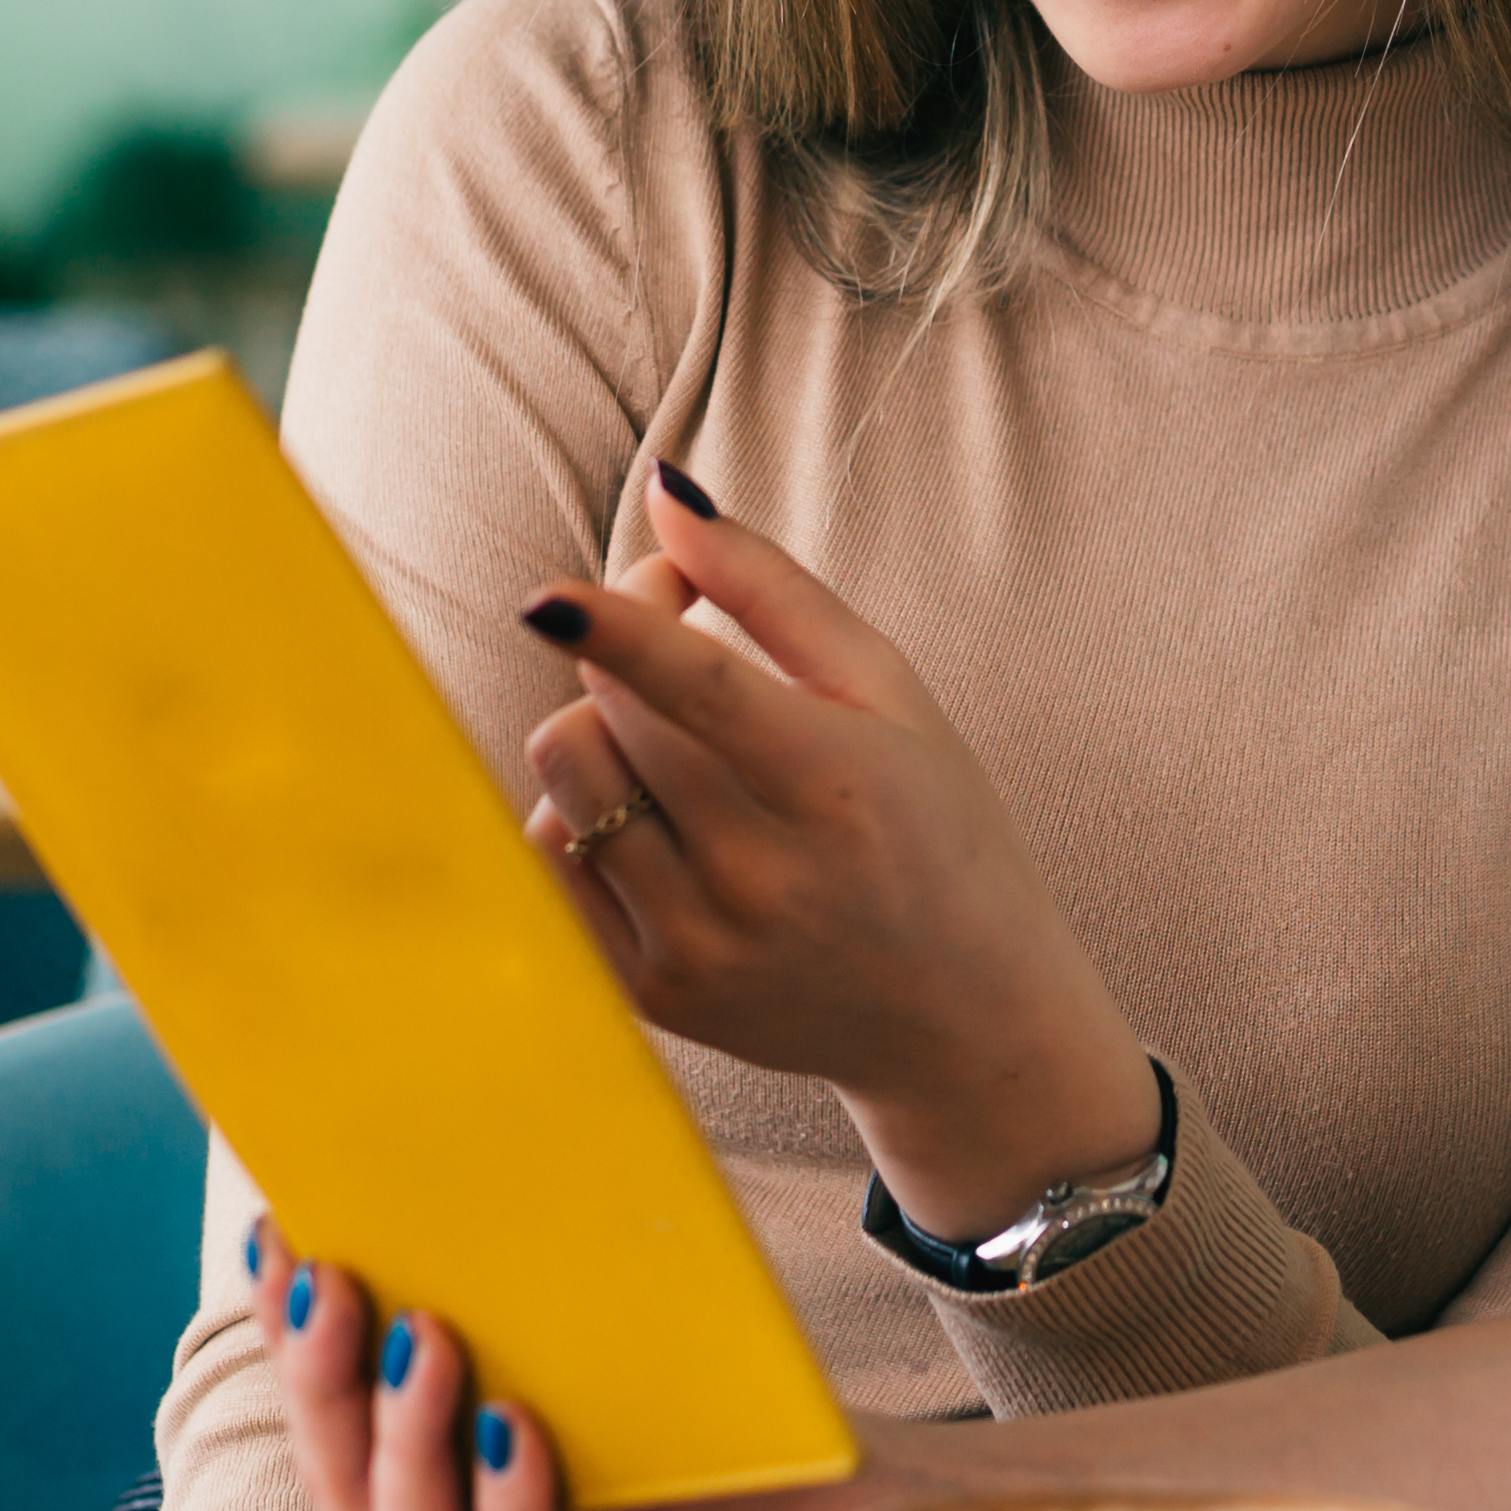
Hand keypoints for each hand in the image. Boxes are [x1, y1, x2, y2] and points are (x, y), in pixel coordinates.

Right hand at [251, 1215, 935, 1510]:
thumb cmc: (749, 1460)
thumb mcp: (603, 1382)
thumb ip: (513, 1332)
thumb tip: (426, 1196)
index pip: (342, 1442)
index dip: (300, 1348)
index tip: (279, 1239)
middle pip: (350, 1500)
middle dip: (325, 1384)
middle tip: (327, 1277)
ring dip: (405, 1438)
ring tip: (427, 1333)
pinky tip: (511, 1432)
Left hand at [509, 468, 1164, 1240]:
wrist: (963, 1018)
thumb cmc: (935, 829)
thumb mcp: (891, 692)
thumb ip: (773, 588)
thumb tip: (663, 493)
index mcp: (839, 786)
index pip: (701, 692)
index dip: (619, 633)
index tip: (548, 598)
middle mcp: (763, 879)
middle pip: (614, 716)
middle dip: (624, 651)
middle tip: (680, 643)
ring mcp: (700, 947)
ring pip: (567, 784)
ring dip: (596, 732)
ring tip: (668, 745)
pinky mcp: (653, 995)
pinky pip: (547, 862)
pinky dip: (578, 815)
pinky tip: (647, 818)